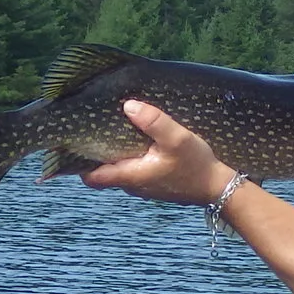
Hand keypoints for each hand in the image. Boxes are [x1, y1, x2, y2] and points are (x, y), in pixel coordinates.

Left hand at [80, 101, 233, 204]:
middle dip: (94, 154)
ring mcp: (142, 187)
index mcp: (131, 175)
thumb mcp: (178, 139)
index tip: (74, 142)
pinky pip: (131, 171)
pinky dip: (127, 158)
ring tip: (114, 131)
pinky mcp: (153, 184)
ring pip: (116, 171)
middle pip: (100, 172)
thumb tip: (128, 105)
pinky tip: (136, 142)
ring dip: (112, 155)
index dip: (77, 163)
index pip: (90, 177)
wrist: (218, 188)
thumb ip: (154, 122)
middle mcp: (132, 185)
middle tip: (92, 130)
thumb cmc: (197, 165)